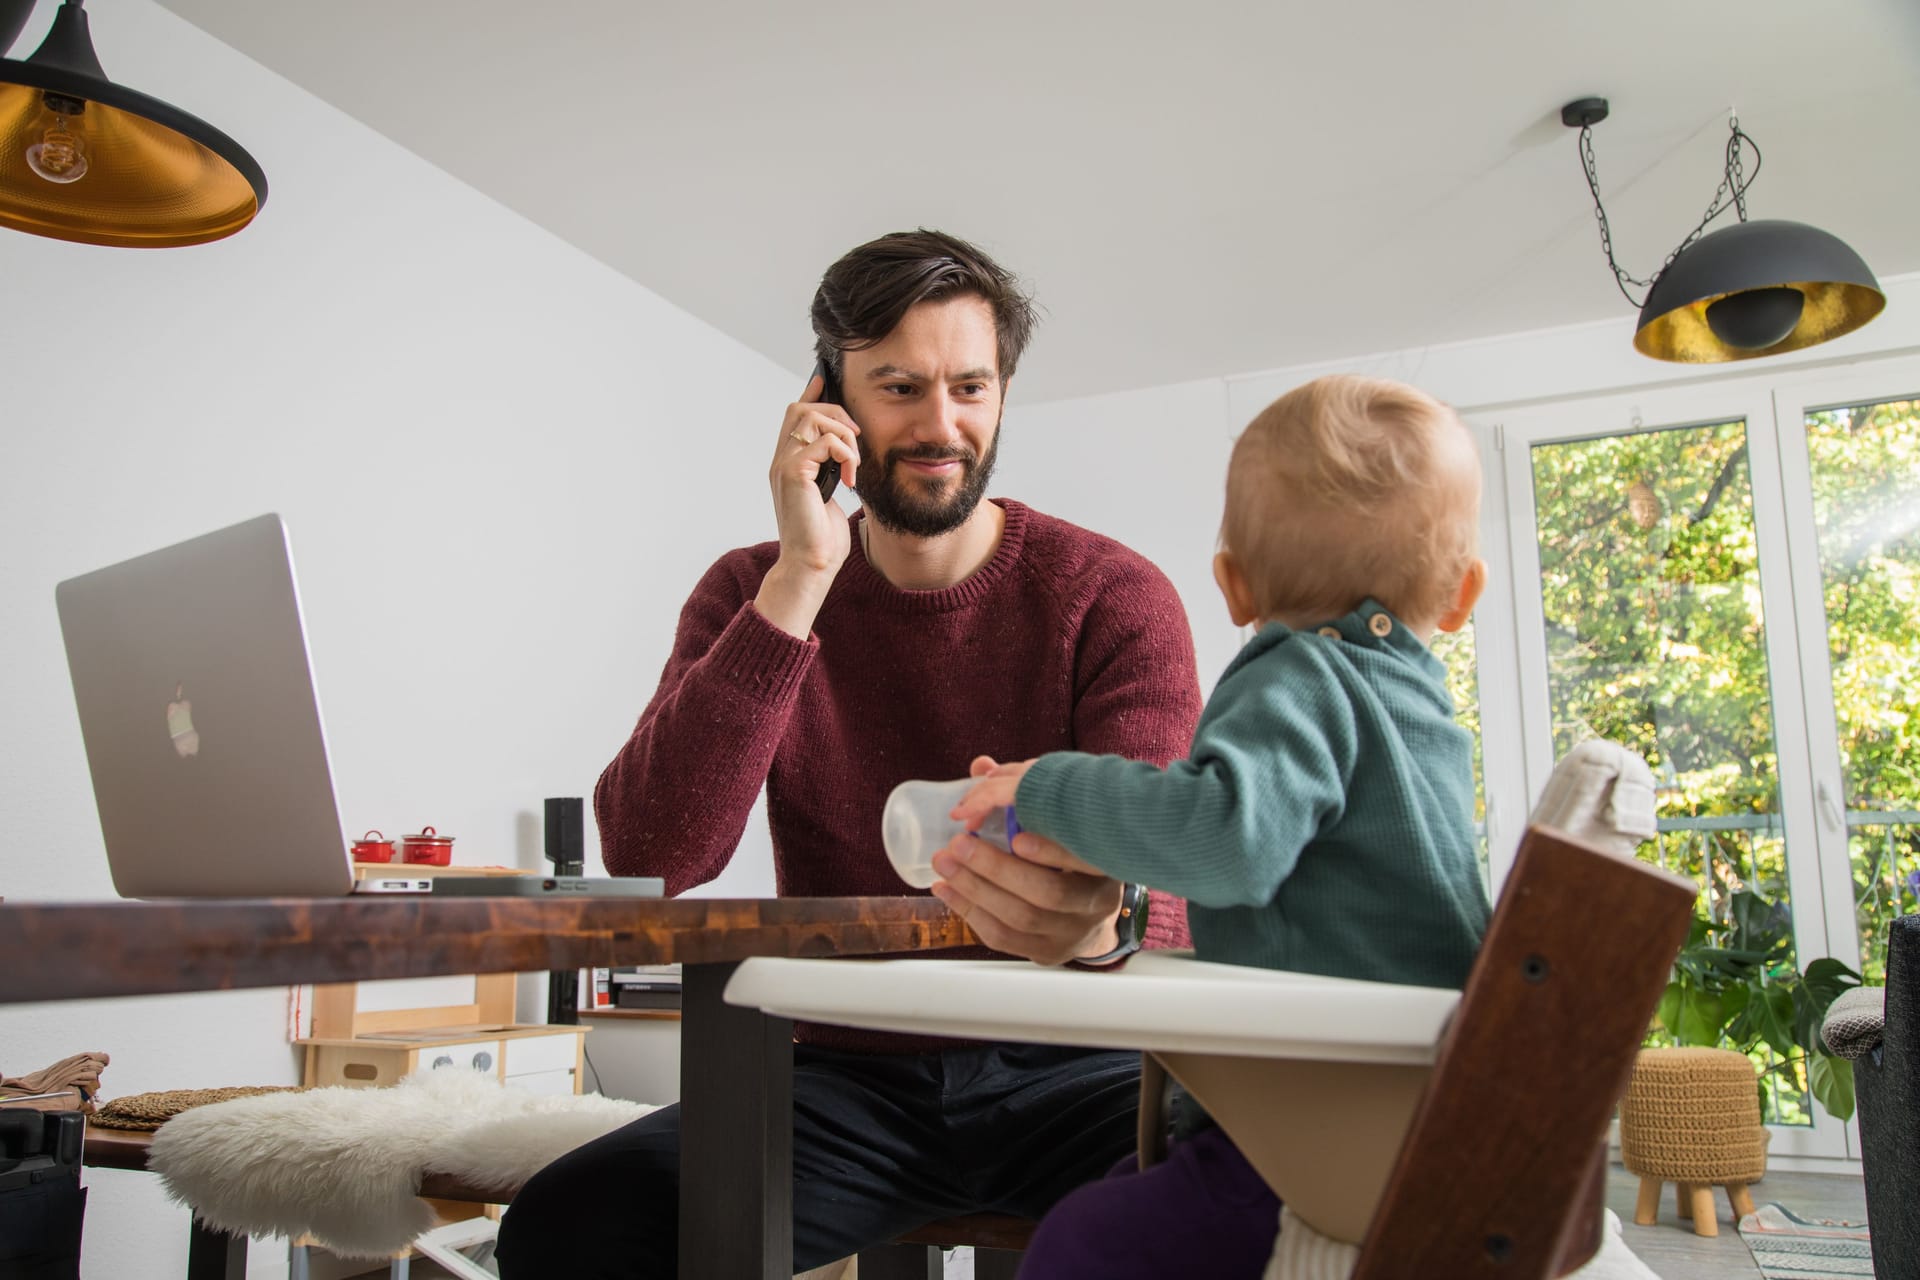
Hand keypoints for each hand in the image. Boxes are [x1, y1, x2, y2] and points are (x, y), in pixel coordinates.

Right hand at [755, 371, 862, 637]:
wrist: (811, 565)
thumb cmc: (822, 538)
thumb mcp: (830, 495)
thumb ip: (830, 470)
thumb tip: (845, 452)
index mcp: (788, 463)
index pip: (794, 415)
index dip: (810, 393)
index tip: (826, 381)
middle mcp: (781, 460)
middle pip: (800, 408)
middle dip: (834, 413)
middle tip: (855, 439)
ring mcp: (784, 466)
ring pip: (810, 418)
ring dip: (843, 434)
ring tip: (853, 463)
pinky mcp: (793, 474)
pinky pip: (822, 441)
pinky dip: (844, 453)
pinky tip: (849, 476)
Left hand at [932, 756, 1121, 963]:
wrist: (1092, 916)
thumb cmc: (1071, 856)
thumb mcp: (1062, 824)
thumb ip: (1025, 795)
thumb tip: (980, 766)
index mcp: (1106, 864)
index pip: (1086, 859)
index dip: (1053, 851)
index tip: (1018, 837)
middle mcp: (1096, 903)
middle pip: (1047, 893)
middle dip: (996, 868)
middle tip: (958, 844)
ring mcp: (1072, 933)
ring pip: (1021, 918)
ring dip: (975, 890)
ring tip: (943, 864)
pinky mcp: (1047, 953)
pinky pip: (1004, 938)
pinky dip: (970, 913)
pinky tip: (947, 890)